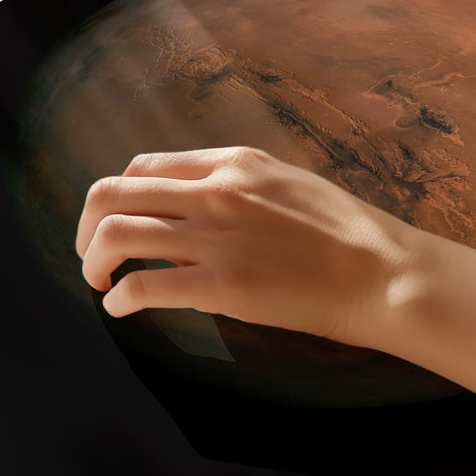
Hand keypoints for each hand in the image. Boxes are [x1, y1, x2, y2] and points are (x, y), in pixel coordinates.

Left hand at [76, 146, 475, 475]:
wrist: (387, 274)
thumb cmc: (349, 234)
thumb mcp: (290, 183)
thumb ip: (241, 183)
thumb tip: (202, 196)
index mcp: (232, 164)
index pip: (144, 168)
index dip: (119, 198)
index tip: (119, 224)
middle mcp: (214, 192)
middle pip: (112, 193)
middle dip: (88, 227)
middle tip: (92, 257)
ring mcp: (214, 237)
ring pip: (116, 235)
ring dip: (95, 262)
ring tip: (101, 285)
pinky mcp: (219, 285)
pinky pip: (143, 286)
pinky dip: (121, 299)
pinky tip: (124, 311)